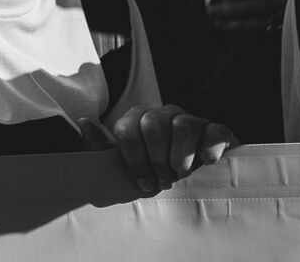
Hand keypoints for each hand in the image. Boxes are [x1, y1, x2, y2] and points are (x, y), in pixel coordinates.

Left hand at [85, 105, 234, 193]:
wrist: (194, 185)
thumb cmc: (153, 174)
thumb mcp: (123, 168)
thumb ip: (101, 148)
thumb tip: (84, 122)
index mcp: (137, 119)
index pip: (127, 129)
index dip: (134, 160)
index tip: (144, 183)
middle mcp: (163, 114)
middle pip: (153, 124)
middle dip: (157, 159)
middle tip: (164, 180)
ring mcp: (191, 119)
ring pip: (183, 126)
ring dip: (181, 157)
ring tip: (182, 173)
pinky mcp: (216, 130)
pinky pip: (214, 131)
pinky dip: (209, 149)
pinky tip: (206, 163)